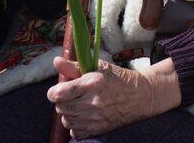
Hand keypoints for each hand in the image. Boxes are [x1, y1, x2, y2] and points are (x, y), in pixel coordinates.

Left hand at [48, 56, 180, 139]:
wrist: (139, 96)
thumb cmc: (117, 79)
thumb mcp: (98, 67)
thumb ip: (74, 66)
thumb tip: (56, 61)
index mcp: (92, 83)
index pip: (59, 93)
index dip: (54, 92)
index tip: (57, 90)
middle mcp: (92, 102)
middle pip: (61, 107)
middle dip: (62, 101)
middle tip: (72, 95)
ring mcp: (95, 118)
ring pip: (66, 120)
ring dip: (69, 113)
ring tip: (79, 105)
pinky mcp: (98, 130)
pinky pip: (75, 133)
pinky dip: (76, 125)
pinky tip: (84, 116)